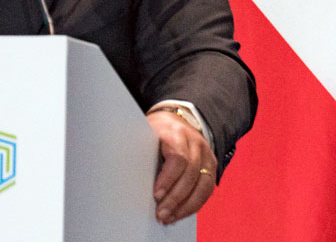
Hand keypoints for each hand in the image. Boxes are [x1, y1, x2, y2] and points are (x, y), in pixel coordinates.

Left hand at [147, 110, 216, 224]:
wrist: (177, 120)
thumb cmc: (155, 130)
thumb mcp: (145, 133)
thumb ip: (139, 150)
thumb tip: (125, 174)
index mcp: (175, 133)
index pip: (177, 158)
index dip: (167, 179)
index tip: (156, 195)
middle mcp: (195, 143)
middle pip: (190, 175)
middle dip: (175, 198)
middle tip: (161, 213)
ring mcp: (206, 154)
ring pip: (203, 185)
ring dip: (186, 206)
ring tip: (170, 217)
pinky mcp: (211, 165)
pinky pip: (207, 189)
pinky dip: (195, 204)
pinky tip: (181, 212)